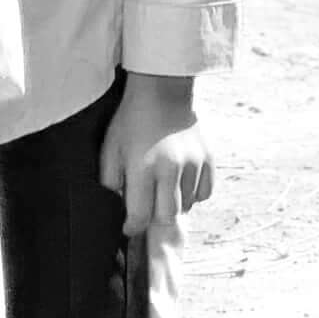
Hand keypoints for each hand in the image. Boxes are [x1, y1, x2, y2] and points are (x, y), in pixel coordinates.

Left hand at [103, 73, 213, 240]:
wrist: (162, 91)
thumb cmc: (131, 122)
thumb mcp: (110, 149)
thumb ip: (110, 182)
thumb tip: (120, 206)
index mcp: (143, 168)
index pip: (140, 215)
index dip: (132, 227)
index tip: (129, 226)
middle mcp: (171, 169)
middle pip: (167, 216)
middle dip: (154, 219)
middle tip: (147, 209)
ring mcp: (193, 164)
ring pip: (187, 206)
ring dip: (174, 205)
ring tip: (163, 190)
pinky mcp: (208, 159)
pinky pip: (204, 193)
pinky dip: (193, 194)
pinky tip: (181, 182)